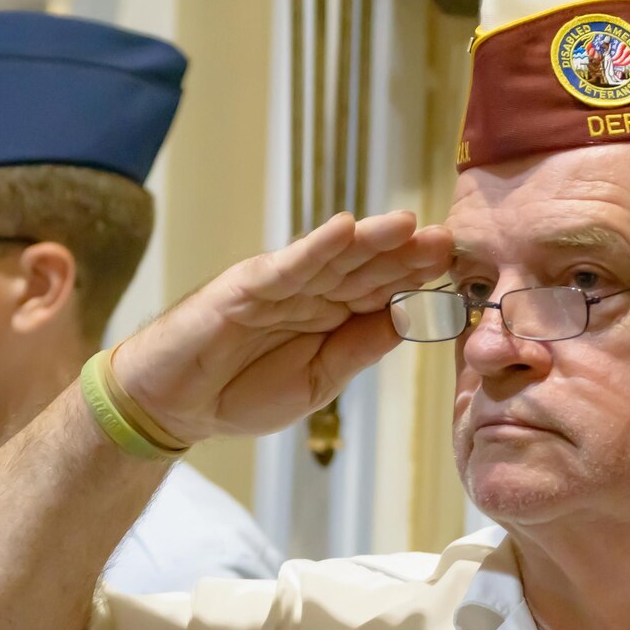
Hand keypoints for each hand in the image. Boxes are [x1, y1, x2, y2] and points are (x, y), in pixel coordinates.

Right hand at [114, 211, 450, 442]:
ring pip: (333, 259)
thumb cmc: (239, 394)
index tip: (455, 272)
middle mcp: (310, 293)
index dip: (416, 281)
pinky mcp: (246, 286)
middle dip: (404, 255)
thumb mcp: (317, 382)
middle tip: (446, 240)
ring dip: (370, 241)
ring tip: (407, 225)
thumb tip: (410, 322)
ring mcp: (280, 285)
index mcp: (330, 317)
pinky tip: (344, 230)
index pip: (381, 293)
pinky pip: (288, 266)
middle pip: (365, 268)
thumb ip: (357, 349)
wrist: (174, 405)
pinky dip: (314, 248)